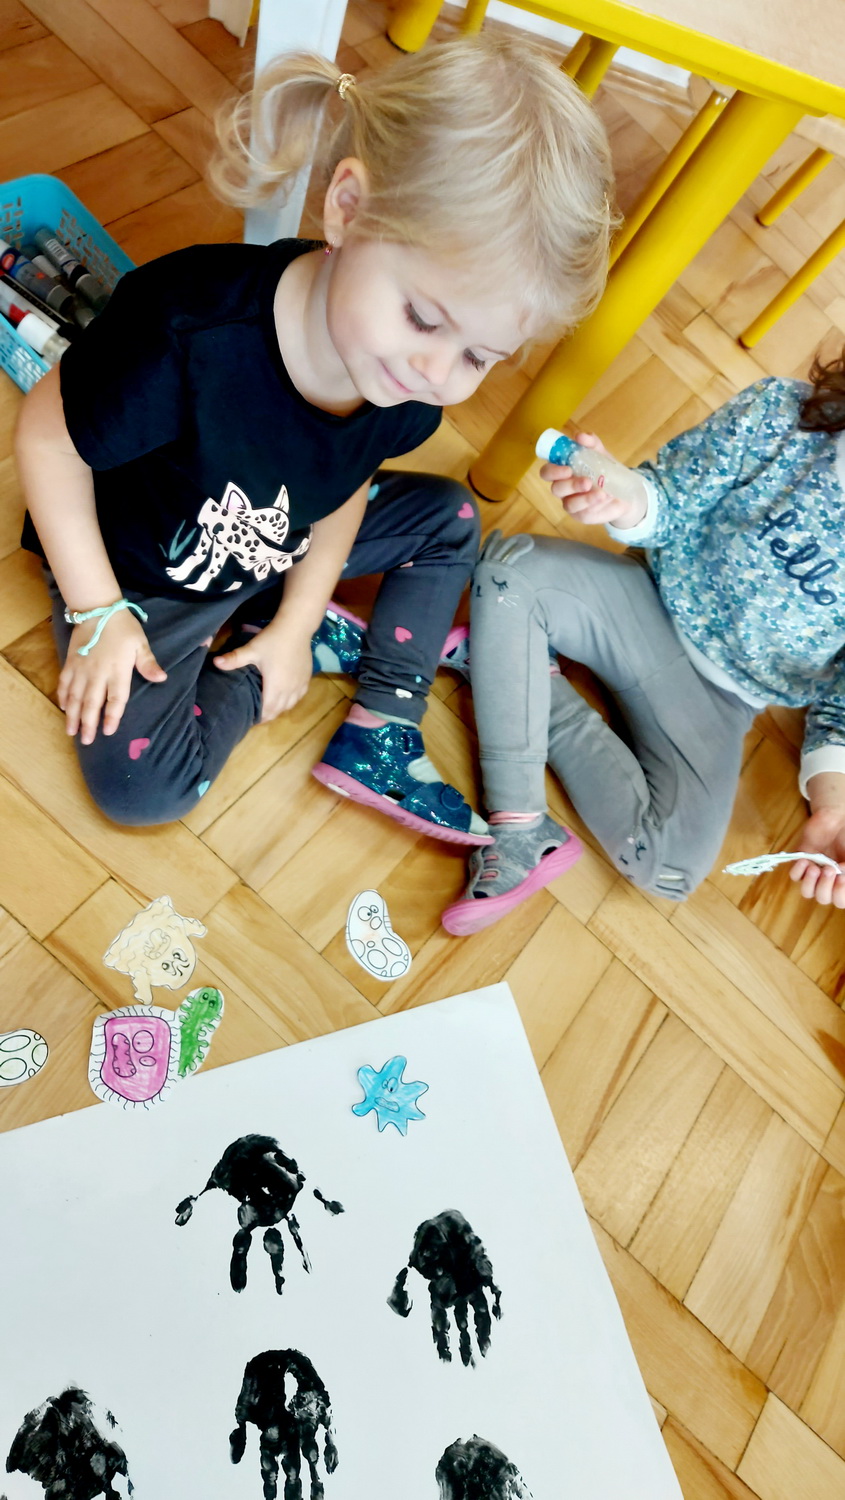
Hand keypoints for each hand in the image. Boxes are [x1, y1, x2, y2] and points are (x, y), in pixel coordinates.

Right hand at [59, 610, 166, 744]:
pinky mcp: (70, 662)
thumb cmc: (123, 626)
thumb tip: (161, 679)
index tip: (108, 731)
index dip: (112, 716)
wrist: (97, 608)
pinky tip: (64, 708)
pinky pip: (65, 683)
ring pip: (76, 697)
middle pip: (92, 703)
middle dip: (89, 724)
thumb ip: (148, 663)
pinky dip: (64, 696)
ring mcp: (81, 669)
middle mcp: (97, 673)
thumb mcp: (140, 643)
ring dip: (73, 715)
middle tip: (86, 741)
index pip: (115, 699)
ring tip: (71, 732)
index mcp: (117, 671)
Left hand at [214, 621, 312, 721]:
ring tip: (270, 708)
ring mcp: (299, 685)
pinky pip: (298, 697)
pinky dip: (290, 701)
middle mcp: (289, 690)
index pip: (267, 710)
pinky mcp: (306, 679)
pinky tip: (285, 697)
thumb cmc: (272, 640)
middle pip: (278, 711)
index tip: (250, 719)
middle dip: (268, 716)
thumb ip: (234, 659)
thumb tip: (214, 663)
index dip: (259, 717)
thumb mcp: (252, 650)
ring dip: (279, 709)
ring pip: (289, 706)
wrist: (296, 628)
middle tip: (257, 716)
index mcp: (275, 687)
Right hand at [540, 431, 645, 529]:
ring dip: (584, 498)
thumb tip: (580, 436)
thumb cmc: (605, 471)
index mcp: (563, 472)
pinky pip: (582, 512)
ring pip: (568, 504)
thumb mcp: (600, 454)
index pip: (547, 472)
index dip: (552, 470)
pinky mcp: (582, 515)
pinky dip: (593, 504)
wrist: (625, 492)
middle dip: (569, 485)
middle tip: (586, 482)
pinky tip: (604, 497)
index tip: (567, 467)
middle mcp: (564, 488)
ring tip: (601, 492)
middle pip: (556, 489)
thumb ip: (591, 443)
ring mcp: (572, 503)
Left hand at [789, 806, 844, 906]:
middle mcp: (828, 882)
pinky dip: (798, 871)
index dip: (840, 894)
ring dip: (810, 883)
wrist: (836, 819)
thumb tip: (842, 875)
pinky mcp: (801, 863)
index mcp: (842, 882)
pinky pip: (795, 876)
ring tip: (815, 868)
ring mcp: (814, 873)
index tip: (842, 877)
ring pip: (807, 892)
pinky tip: (805, 860)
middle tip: (829, 870)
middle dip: (825, 887)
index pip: (840, 901)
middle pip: (823, 899)